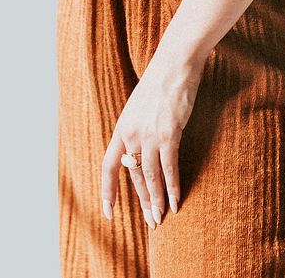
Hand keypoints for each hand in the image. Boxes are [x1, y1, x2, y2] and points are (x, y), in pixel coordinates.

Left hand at [100, 50, 206, 227]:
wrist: (174, 63)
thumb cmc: (161, 81)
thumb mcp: (140, 105)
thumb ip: (139, 126)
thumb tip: (142, 146)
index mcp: (122, 127)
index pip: (109, 166)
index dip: (108, 190)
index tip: (109, 211)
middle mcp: (132, 134)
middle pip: (133, 176)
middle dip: (143, 201)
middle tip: (151, 221)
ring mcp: (149, 135)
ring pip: (150, 177)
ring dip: (157, 200)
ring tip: (161, 218)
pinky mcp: (169, 135)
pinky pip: (169, 168)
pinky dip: (173, 187)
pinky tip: (176, 202)